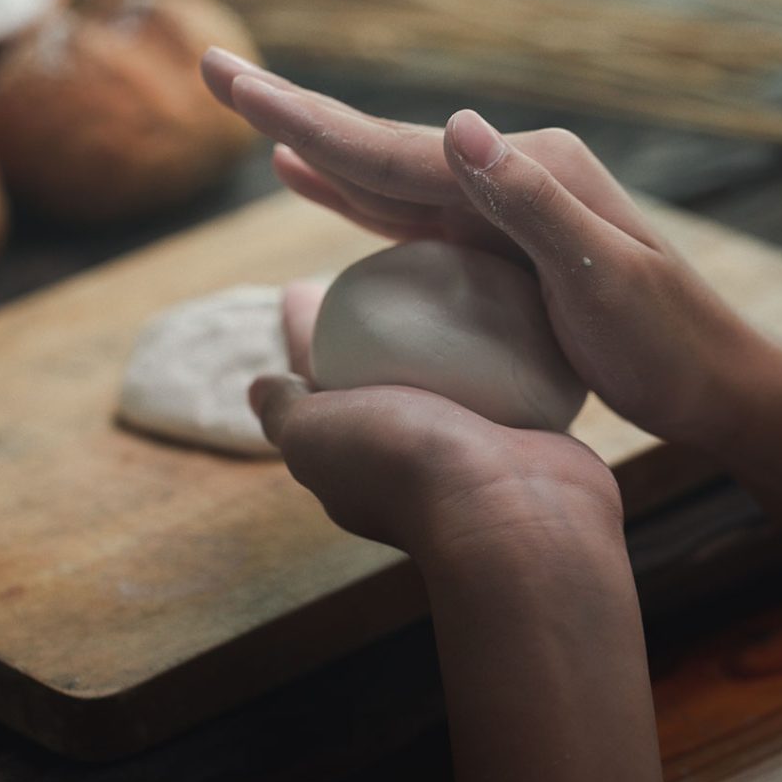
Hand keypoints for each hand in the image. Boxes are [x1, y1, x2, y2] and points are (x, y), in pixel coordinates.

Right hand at [204, 48, 759, 447]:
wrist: (705, 375)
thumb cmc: (663, 339)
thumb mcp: (607, 276)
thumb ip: (531, 200)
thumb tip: (459, 125)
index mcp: (523, 168)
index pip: (392, 147)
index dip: (305, 120)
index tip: (232, 82)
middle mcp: (501, 172)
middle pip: (375, 144)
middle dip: (292, 113)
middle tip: (215, 71)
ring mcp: (493, 204)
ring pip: (382, 173)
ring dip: (314, 147)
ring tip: (253, 114)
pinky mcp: (488, 241)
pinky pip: (405, 214)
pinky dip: (355, 195)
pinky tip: (319, 183)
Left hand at [255, 281, 622, 563]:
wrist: (510, 505)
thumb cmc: (401, 465)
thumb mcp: (314, 434)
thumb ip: (287, 410)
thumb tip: (259, 387)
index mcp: (352, 456)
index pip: (315, 381)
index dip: (303, 336)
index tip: (300, 289)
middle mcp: (407, 455)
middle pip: (378, 378)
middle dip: (368, 335)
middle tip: (372, 276)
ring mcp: (468, 447)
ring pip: (443, 379)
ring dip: (438, 339)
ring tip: (434, 277)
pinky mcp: (522, 435)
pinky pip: (504, 379)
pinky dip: (497, 348)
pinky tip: (500, 307)